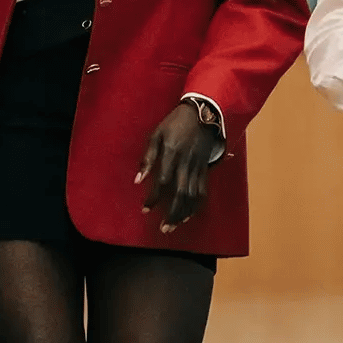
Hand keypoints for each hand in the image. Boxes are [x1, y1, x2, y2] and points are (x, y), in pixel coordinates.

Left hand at [136, 103, 217, 232]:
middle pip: (180, 193)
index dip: (154, 197)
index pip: (162, 181)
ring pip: (193, 196)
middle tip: (164, 229)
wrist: (201, 113)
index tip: (145, 209)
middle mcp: (186, 163)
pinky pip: (202, 191)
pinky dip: (196, 205)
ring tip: (174, 226)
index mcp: (172, 153)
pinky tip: (188, 215)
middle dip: (172, 213)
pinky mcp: (205, 168)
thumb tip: (137, 180)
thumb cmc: (175, 123)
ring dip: (184, 213)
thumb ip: (147, 158)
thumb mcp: (156, 134)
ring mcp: (197, 167)